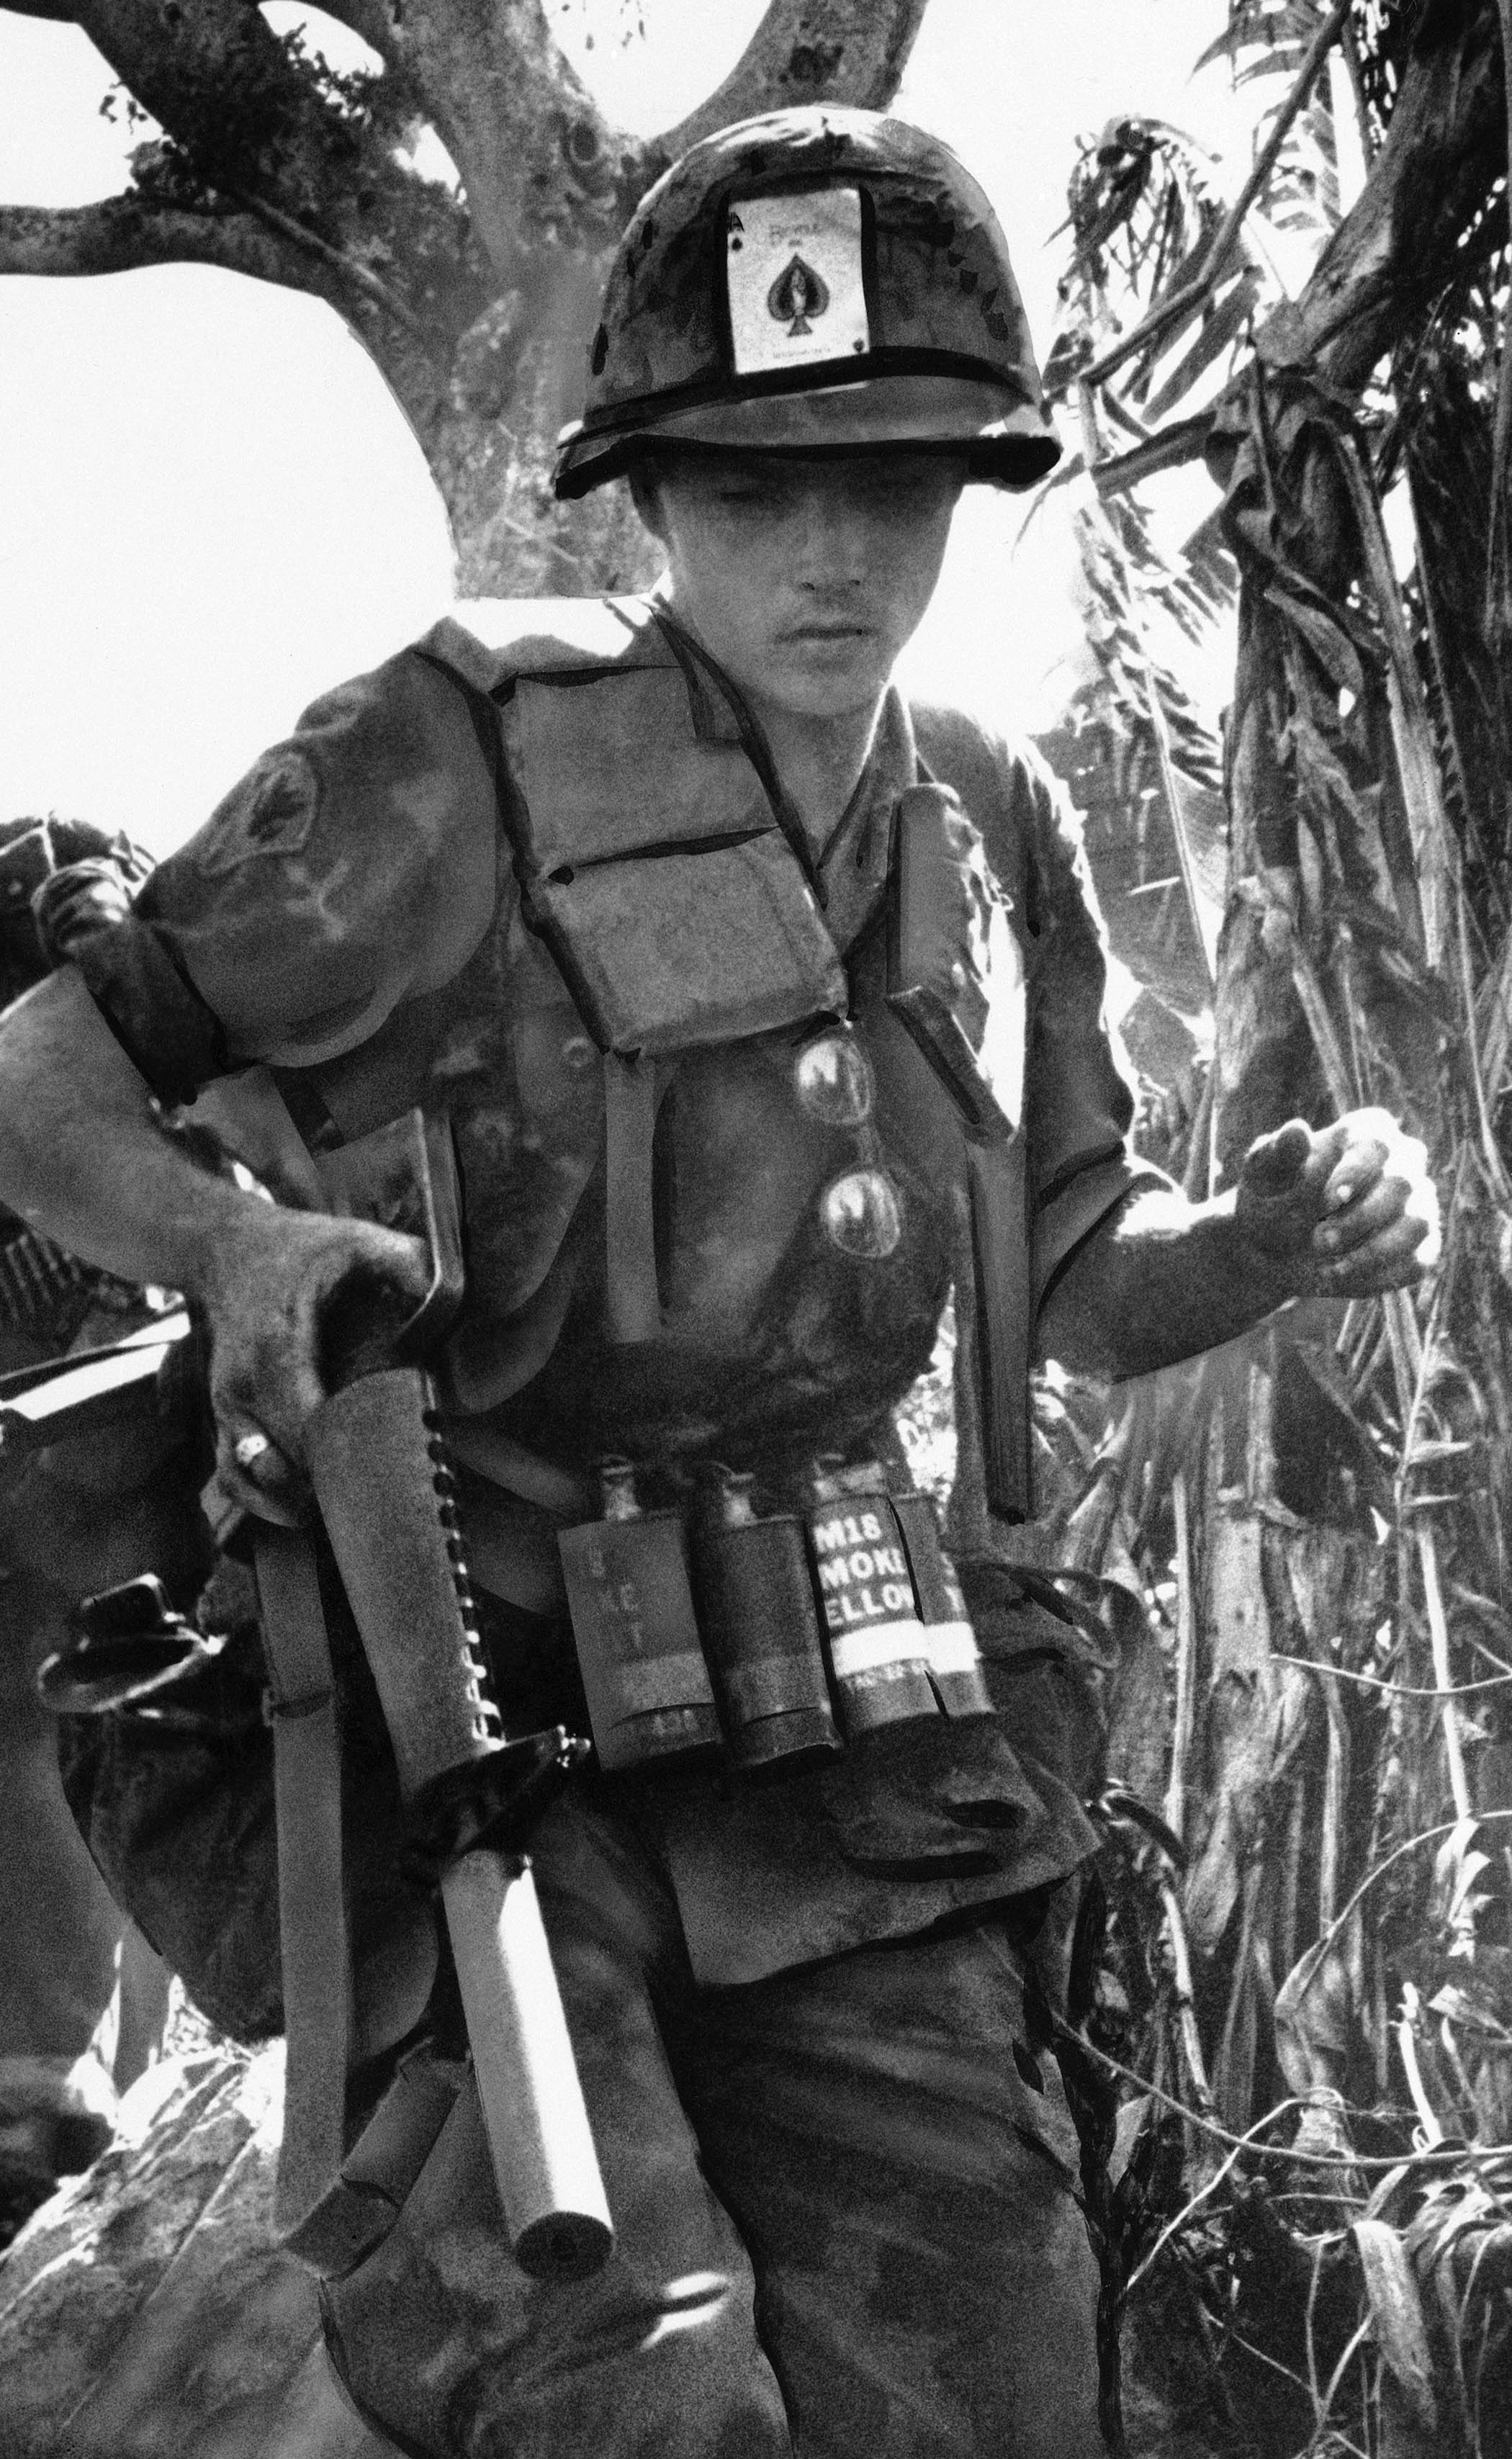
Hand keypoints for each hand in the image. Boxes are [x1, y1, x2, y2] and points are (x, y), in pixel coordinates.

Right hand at [199, 1205, 429, 1524]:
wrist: (227, 1249)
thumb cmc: (296, 1249)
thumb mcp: (352, 1240)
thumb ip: (402, 1262)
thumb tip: (448, 1292)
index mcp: (276, 1348)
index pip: (306, 1427)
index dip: (348, 1456)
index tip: (390, 1464)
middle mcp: (242, 1386)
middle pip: (281, 1465)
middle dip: (331, 1483)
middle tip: (382, 1491)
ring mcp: (226, 1408)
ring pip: (251, 1480)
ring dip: (295, 1499)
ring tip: (344, 1499)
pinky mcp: (222, 1420)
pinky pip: (231, 1480)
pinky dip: (262, 1502)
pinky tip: (302, 1505)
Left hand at [1235, 1110, 1439, 1298]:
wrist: (1273, 1243)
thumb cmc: (1274, 1195)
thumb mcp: (1264, 1172)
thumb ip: (1280, 1152)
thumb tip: (1297, 1130)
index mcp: (1370, 1132)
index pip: (1377, 1144)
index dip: (1354, 1173)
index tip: (1327, 1202)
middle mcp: (1404, 1163)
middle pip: (1402, 1184)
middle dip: (1360, 1218)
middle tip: (1318, 1241)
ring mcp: (1418, 1205)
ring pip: (1417, 1225)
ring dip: (1372, 1252)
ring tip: (1327, 1268)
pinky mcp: (1420, 1247)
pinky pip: (1415, 1262)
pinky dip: (1378, 1276)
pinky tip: (1340, 1278)